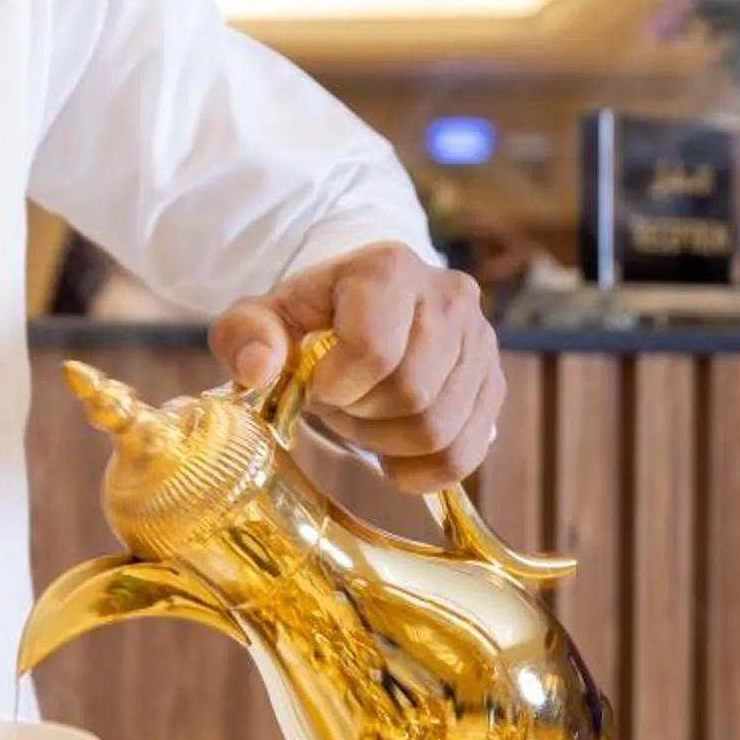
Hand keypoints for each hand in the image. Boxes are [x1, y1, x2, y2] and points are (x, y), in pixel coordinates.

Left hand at [209, 240, 502, 493]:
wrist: (363, 308)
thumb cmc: (310, 318)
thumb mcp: (264, 317)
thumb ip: (246, 335)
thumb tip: (256, 370)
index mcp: (389, 269)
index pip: (374, 350)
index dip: (336, 387)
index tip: (315, 387)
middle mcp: (449, 296)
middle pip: (411, 394)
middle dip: (360, 416)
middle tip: (337, 405)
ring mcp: (480, 340)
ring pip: (439, 429)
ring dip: (386, 443)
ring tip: (363, 418)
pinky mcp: (493, 382)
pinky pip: (466, 453)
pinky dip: (423, 470)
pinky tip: (392, 457)